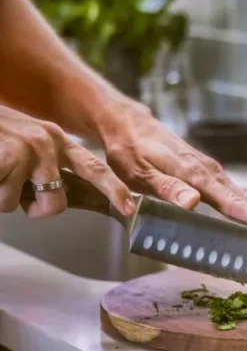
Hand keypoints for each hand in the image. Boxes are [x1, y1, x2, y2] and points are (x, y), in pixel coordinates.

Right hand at [0, 104, 134, 217]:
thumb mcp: (24, 144)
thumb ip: (43, 168)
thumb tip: (48, 199)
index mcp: (57, 140)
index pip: (95, 168)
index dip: (114, 190)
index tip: (130, 207)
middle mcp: (48, 143)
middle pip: (55, 202)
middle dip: (34, 209)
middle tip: (17, 194)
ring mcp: (29, 149)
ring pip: (17, 203)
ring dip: (1, 197)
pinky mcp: (9, 156)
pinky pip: (1, 196)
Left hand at [98, 101, 246, 240]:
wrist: (130, 124)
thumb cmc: (128, 151)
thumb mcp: (138, 171)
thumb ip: (167, 188)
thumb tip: (194, 203)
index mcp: (196, 176)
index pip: (231, 202)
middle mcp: (212, 174)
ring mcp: (215, 174)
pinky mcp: (213, 175)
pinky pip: (245, 190)